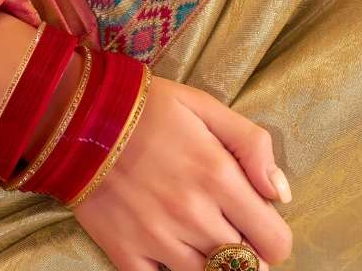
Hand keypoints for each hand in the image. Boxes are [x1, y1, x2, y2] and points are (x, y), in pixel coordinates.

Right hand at [69, 72, 292, 270]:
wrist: (80, 115)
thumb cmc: (149, 108)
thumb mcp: (206, 107)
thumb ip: (252, 144)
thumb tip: (281, 193)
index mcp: (219, 177)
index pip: (274, 241)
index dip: (275, 238)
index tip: (262, 226)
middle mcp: (194, 216)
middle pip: (246, 268)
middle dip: (249, 255)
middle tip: (235, 234)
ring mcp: (159, 240)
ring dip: (215, 269)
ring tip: (206, 245)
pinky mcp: (127, 254)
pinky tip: (173, 257)